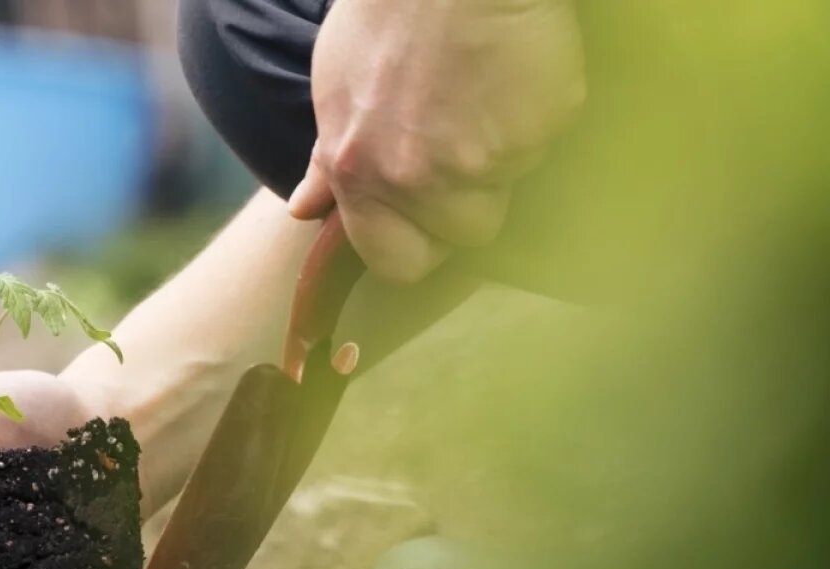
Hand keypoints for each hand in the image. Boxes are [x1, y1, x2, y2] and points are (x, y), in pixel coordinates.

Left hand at [289, 0, 585, 281]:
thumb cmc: (388, 11)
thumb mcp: (337, 85)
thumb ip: (329, 161)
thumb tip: (304, 210)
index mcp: (361, 172)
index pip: (397, 263)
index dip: (418, 245)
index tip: (428, 220)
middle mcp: (415, 177)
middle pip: (465, 233)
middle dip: (472, 201)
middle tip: (467, 142)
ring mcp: (482, 158)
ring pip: (510, 189)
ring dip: (506, 155)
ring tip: (487, 96)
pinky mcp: (537, 129)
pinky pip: (545, 144)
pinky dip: (537, 116)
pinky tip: (515, 74)